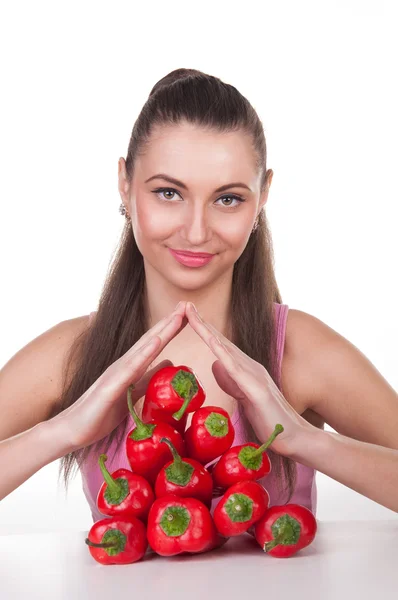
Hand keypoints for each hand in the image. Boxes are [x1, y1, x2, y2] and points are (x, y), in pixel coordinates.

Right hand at [51, 302, 187, 451]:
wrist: (72, 430)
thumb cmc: (101, 413)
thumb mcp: (132, 394)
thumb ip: (149, 378)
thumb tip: (170, 362)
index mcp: (130, 367)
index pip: (154, 344)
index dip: (171, 328)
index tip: (188, 313)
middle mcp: (123, 365)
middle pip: (151, 340)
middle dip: (169, 321)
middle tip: (187, 303)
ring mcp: (115, 374)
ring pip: (143, 349)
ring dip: (160, 332)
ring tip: (176, 316)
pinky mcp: (109, 387)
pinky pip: (130, 369)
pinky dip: (144, 354)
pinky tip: (156, 342)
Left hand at [185, 302, 313, 457]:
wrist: (295, 438)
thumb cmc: (269, 420)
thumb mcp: (244, 398)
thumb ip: (231, 381)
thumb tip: (216, 363)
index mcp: (244, 369)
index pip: (219, 346)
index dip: (203, 330)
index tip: (186, 315)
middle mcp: (250, 367)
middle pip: (220, 341)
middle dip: (201, 322)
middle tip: (184, 304)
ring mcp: (255, 376)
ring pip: (226, 350)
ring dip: (208, 331)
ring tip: (192, 315)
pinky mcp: (258, 390)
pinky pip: (236, 370)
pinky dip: (223, 354)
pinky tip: (212, 343)